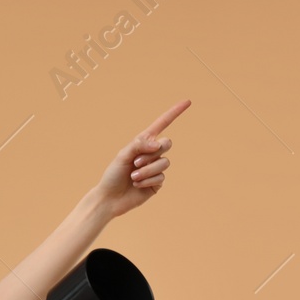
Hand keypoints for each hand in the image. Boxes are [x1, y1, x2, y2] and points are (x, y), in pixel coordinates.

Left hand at [91, 99, 190, 217]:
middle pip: (167, 143)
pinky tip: (137, 184)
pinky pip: (161, 176)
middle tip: (137, 161)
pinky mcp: (157, 183)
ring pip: (164, 162)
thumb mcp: (123, 154)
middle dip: (154, 151)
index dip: (175, 113)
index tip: (188, 101)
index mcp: (143, 143)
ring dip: (147, 169)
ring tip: (133, 176)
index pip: (162, 124)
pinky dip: (147, 180)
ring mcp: (156, 168)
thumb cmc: (113, 175)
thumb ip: (139, 144)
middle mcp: (152, 154)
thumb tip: (159, 143)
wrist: (111, 198)